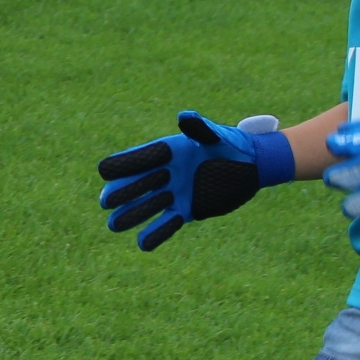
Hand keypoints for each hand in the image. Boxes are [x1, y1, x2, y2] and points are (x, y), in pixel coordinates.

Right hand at [97, 111, 296, 250]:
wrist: (254, 166)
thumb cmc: (235, 144)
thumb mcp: (219, 135)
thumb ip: (200, 128)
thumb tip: (184, 117)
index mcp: (169, 151)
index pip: (141, 157)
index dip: (123, 164)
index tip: (105, 171)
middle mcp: (167, 173)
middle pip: (138, 183)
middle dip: (122, 192)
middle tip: (106, 201)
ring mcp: (175, 193)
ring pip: (148, 206)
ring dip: (131, 215)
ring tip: (113, 225)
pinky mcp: (187, 210)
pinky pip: (167, 224)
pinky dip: (156, 233)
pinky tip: (142, 243)